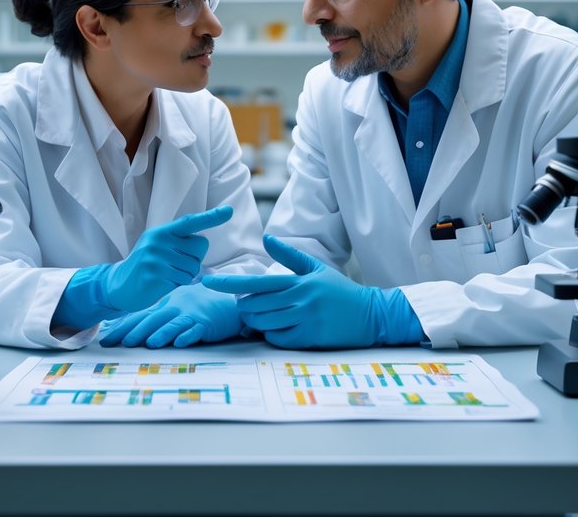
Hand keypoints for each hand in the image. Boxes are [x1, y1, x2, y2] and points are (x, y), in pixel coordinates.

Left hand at [98, 283, 241, 347]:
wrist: (227, 297)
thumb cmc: (198, 304)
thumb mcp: (175, 305)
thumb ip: (157, 316)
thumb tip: (131, 330)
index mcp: (165, 305)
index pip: (140, 315)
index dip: (123, 327)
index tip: (106, 339)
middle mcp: (175, 308)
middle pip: (153, 319)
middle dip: (135, 331)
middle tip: (120, 342)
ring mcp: (191, 315)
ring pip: (173, 324)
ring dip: (161, 334)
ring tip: (149, 343)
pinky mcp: (206, 323)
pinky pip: (196, 329)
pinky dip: (188, 335)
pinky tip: (180, 343)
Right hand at [102, 206, 231, 312]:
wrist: (119, 285)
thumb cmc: (146, 265)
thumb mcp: (157, 246)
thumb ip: (177, 241)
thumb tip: (203, 243)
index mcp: (162, 232)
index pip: (190, 222)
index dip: (211, 217)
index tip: (228, 211)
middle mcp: (159, 242)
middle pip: (199, 250)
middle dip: (192, 260)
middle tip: (172, 266)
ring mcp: (156, 259)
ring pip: (193, 268)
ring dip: (185, 275)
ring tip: (166, 275)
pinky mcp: (155, 276)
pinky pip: (183, 281)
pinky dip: (177, 285)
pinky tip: (162, 284)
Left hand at [204, 234, 388, 348]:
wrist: (370, 314)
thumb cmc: (339, 290)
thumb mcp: (315, 268)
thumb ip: (289, 255)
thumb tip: (267, 238)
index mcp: (297, 282)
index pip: (256, 282)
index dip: (229, 284)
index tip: (207, 282)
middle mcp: (299, 300)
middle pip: (255, 306)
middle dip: (245, 308)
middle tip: (248, 306)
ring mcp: (304, 321)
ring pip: (263, 324)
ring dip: (256, 322)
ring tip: (260, 318)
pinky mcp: (309, 339)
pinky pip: (277, 339)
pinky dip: (271, 335)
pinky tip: (278, 329)